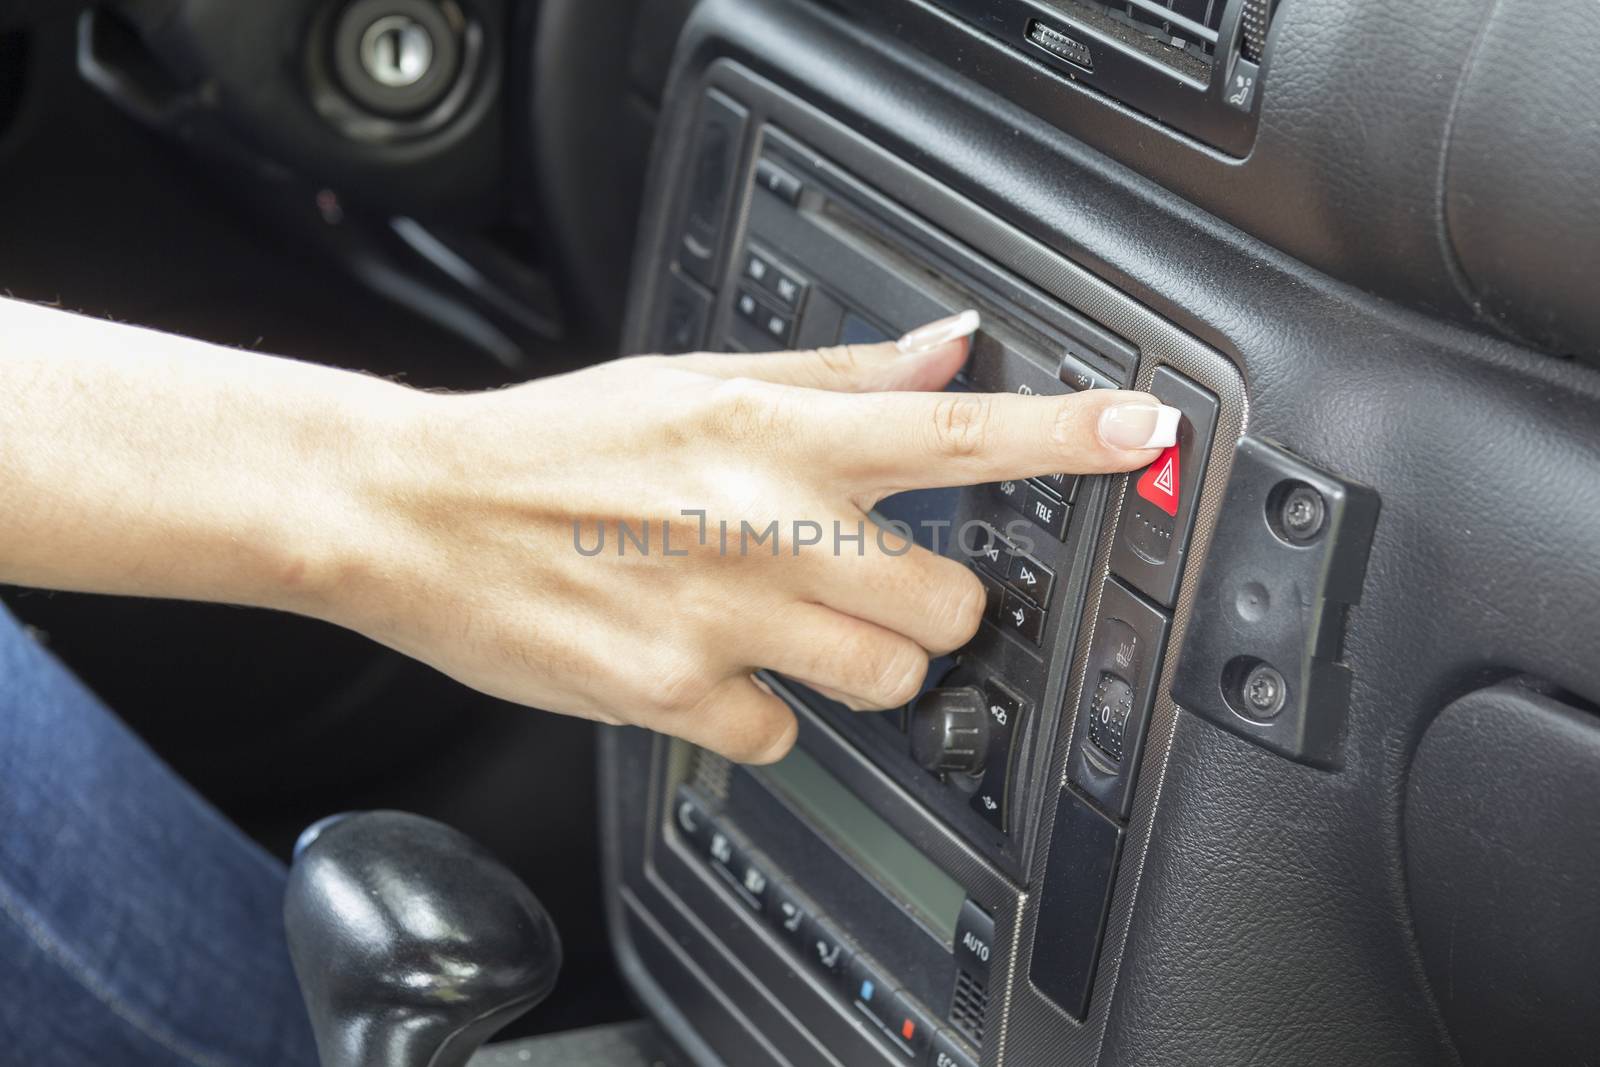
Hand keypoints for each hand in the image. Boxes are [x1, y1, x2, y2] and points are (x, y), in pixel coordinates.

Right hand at [318, 312, 1178, 763]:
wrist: (418, 513)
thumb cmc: (553, 444)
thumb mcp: (693, 379)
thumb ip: (836, 376)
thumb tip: (947, 352)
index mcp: (776, 436)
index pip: (960, 436)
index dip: (1071, 437)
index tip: (1143, 436)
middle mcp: (767, 529)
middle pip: (951, 604)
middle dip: (935, 602)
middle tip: (877, 579)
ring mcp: (726, 623)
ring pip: (888, 680)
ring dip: (861, 661)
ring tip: (786, 623)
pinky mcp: (676, 699)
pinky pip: (783, 735)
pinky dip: (761, 711)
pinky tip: (710, 664)